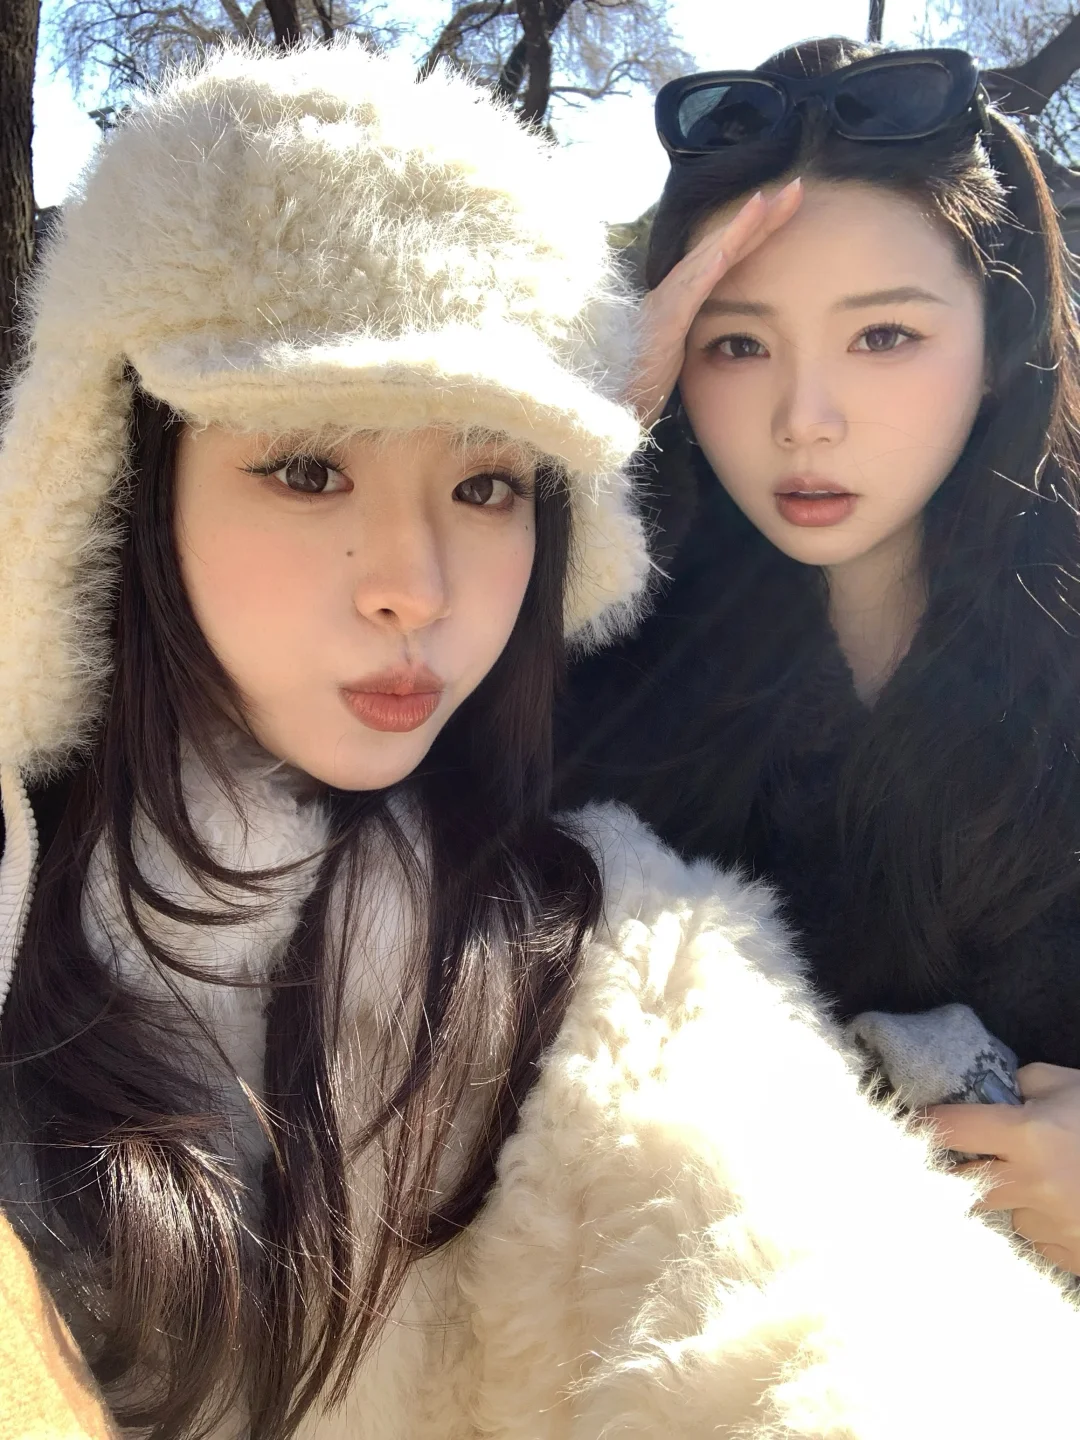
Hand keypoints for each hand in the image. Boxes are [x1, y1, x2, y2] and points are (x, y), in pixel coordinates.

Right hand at [627, 177, 803, 428]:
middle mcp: (674, 291)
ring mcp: (667, 305)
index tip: (789, 207)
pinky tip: (728, 249)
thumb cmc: (644, 388)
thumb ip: (699, 334)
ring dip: (738, 229)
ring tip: (767, 202)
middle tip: (796, 187)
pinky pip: (688, 291)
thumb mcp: (682, 354)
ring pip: (708, 257)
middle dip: (761, 216)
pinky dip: (708, 267)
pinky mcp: (662, 324)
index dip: (758, 229)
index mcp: (684, 297)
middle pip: (723, 245)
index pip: (728, 255)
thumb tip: (731, 333)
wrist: (612, 410)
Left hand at [925, 1063, 1079, 1273]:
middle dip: (953, 1172)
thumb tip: (999, 1089)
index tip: (908, 1124)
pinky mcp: (1064, 1254)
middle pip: (960, 1184)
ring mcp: (1047, 1225)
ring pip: (1000, 1212)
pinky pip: (1034, 1237)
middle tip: (952, 1159)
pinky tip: (1066, 1204)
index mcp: (1028, 1135)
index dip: (925, 1125)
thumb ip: (1028, 1082)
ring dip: (1007, 1197)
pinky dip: (1040, 1222)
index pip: (951, 1130)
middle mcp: (1030, 1183)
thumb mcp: (1073, 1086)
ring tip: (1040, 1177)